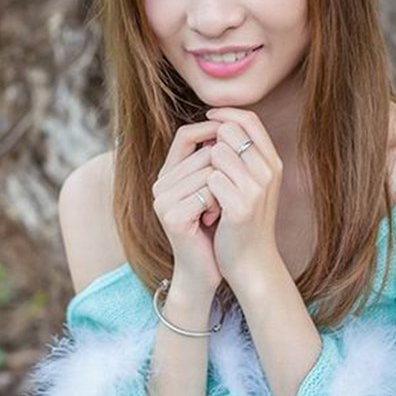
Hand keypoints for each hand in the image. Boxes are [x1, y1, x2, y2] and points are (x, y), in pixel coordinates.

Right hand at [152, 120, 225, 296]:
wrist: (204, 270)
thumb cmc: (213, 228)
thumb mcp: (212, 190)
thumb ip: (212, 161)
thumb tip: (228, 125)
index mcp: (167, 175)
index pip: (185, 135)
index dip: (210, 129)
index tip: (235, 135)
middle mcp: (159, 184)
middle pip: (204, 153)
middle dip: (225, 170)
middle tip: (226, 195)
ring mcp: (162, 200)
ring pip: (208, 171)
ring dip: (225, 188)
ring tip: (221, 209)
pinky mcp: (172, 216)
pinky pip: (208, 192)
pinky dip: (220, 202)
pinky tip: (217, 218)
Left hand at [203, 108, 283, 296]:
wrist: (252, 263)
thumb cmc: (244, 221)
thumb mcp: (252, 184)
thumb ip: (243, 156)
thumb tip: (219, 125)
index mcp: (273, 162)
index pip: (250, 120)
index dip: (227, 114)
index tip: (208, 117)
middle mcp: (269, 171)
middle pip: (231, 132)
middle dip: (212, 143)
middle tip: (207, 167)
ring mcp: (257, 188)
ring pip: (218, 153)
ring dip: (206, 169)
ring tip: (210, 194)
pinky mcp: (242, 206)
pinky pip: (212, 179)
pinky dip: (205, 191)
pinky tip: (210, 210)